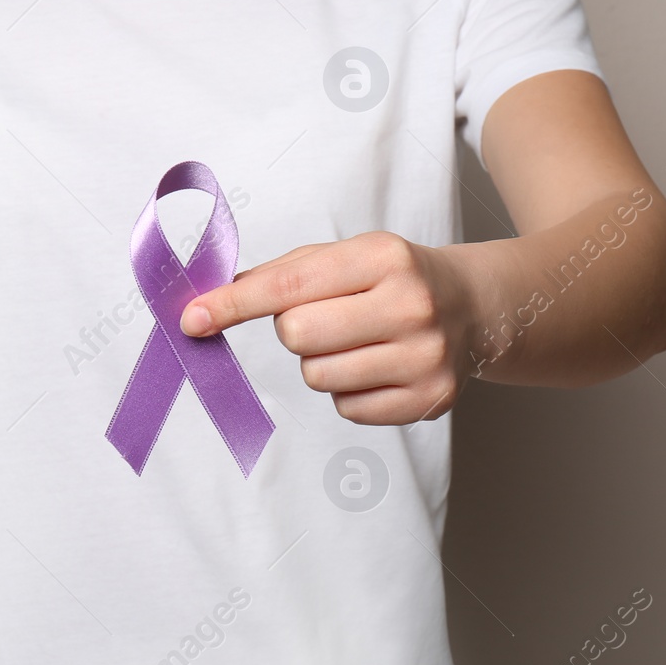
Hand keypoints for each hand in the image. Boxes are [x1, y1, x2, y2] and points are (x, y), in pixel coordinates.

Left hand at [179, 231, 479, 424]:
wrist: (473, 306)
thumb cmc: (392, 278)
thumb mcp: (346, 256)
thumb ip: (283, 274)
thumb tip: (212, 302)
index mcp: (384, 257)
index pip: (288, 284)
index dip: (233, 303)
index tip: (192, 317)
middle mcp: (410, 305)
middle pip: (297, 335)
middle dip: (294, 330)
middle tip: (324, 318)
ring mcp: (424, 357)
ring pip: (318, 376)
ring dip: (320, 363)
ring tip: (354, 342)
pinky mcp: (429, 399)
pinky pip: (347, 408)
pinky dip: (348, 390)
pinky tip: (376, 366)